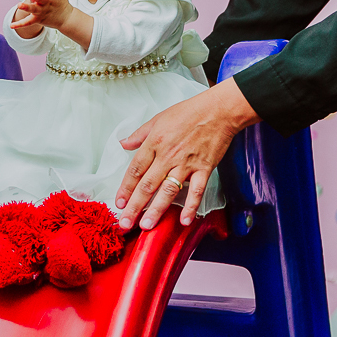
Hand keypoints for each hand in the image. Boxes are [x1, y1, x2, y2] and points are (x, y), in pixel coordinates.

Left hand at [10, 0, 77, 30]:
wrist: (65, 18)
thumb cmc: (62, 1)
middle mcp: (48, 3)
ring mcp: (42, 11)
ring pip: (33, 9)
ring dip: (26, 7)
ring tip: (19, 5)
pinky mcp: (38, 19)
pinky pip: (28, 22)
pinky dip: (20, 24)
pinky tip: (11, 25)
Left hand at [115, 77, 260, 228]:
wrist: (218, 111)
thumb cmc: (189, 112)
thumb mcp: (158, 118)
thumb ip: (139, 134)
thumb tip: (123, 144)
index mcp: (155, 142)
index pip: (135, 169)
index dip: (125, 188)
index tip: (118, 203)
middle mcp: (168, 156)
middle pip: (147, 185)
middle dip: (134, 206)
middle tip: (125, 223)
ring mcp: (186, 164)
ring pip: (168, 191)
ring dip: (156, 210)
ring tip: (146, 226)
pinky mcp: (204, 169)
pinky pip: (196, 191)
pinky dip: (190, 207)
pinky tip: (184, 221)